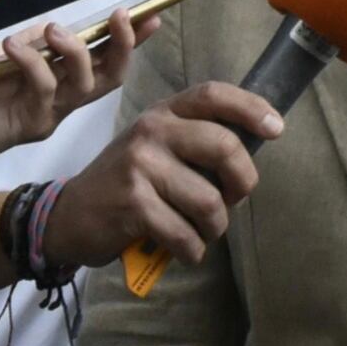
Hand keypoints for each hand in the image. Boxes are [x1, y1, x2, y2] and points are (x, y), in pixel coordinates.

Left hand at [0, 1, 141, 179]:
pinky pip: (45, 91)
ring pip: (84, 86)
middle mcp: (62, 101)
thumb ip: (35, 43)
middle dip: (123, 46)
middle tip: (121, 17)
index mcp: (60, 80)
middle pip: (110, 77)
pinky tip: (13, 46)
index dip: (131, 40)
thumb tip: (60, 27)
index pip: (105, 59)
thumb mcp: (4, 55)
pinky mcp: (29, 126)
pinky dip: (34, 63)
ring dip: (76, 53)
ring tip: (54, 30)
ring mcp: (49, 115)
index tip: (152, 15)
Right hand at [41, 78, 279, 273]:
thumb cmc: (127, 183)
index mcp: (164, 113)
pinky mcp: (132, 204)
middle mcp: (152, 131)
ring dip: (215, 227)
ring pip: (209, 201)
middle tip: (232, 201)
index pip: (214, 95)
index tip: (277, 128)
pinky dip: (193, 250)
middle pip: (224, 147)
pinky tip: (184, 250)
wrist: (70, 214)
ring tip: (201, 232)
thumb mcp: (157, 148)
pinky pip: (185, 234)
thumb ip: (196, 142)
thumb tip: (252, 152)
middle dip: (242, 183)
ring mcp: (140, 165)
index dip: (251, 108)